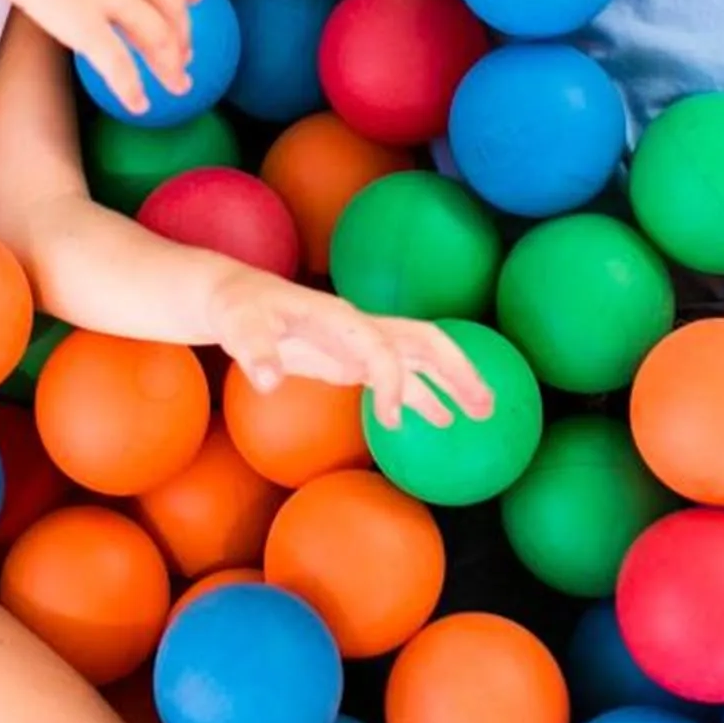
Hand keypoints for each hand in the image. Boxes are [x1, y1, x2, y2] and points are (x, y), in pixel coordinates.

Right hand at [0, 0, 199, 116]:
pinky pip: (119, 67)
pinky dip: (132, 90)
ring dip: (171, 68)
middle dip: (183, 35)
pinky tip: (139, 105)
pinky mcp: (87, 26)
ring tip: (178, 86)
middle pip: (173, 7)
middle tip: (186, 55)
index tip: (194, 0)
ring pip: (159, 40)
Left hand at [205, 267, 496, 430]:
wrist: (238, 299)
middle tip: (485, 404)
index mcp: (338, 318)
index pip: (379, 345)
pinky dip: (423, 395)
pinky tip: (442, 418)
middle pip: (423, 340)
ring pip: (420, 357)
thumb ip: (255, 352)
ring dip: (452, 382)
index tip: (393, 423)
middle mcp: (359, 326)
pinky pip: (400, 375)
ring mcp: (361, 341)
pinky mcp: (355, 358)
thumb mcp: (239, 328)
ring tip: (483, 412)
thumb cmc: (239, 311)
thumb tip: (266, 380)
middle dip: (455, 369)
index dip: (392, 380)